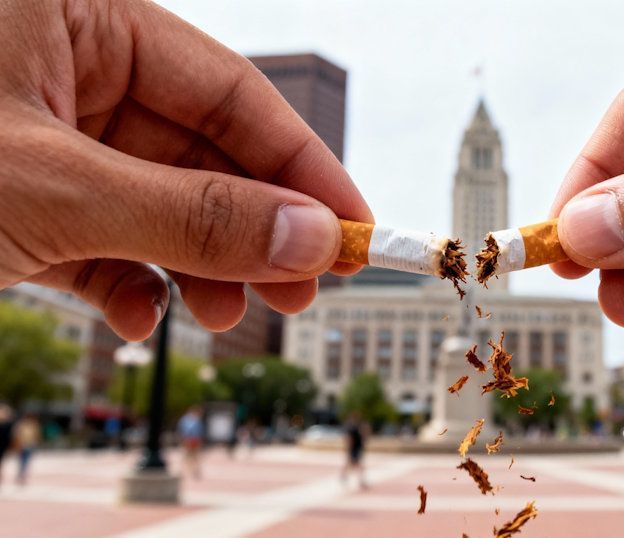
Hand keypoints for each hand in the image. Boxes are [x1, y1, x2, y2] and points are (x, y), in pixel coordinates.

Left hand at [0, 0, 370, 339]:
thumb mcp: (53, 189)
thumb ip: (189, 215)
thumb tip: (312, 238)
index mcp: (79, 16)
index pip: (228, 90)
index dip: (302, 167)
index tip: (353, 230)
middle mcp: (67, 70)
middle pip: (201, 155)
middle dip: (251, 231)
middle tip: (302, 289)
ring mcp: (42, 137)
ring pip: (156, 204)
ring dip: (198, 267)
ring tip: (225, 313)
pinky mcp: (21, 201)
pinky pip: (98, 240)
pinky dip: (127, 284)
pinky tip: (139, 316)